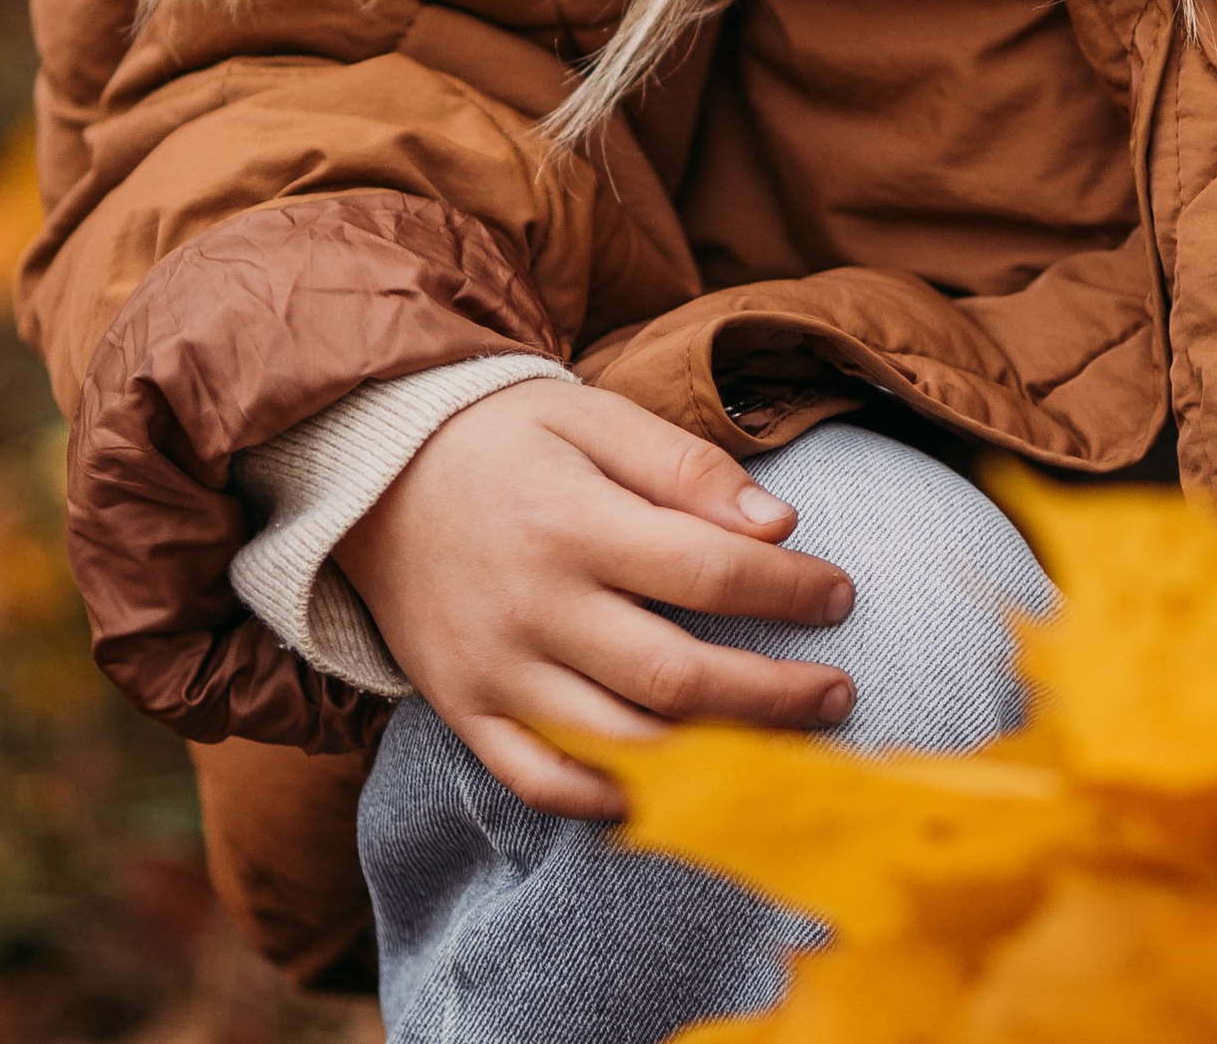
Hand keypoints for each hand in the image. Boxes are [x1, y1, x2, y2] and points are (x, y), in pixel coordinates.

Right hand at [333, 377, 855, 816]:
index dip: (789, 591)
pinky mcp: (465, 710)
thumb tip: (779, 525)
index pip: (709, 572)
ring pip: (623, 744)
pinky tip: (671, 792)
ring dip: (717, 758)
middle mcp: (536, 606)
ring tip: (783, 748)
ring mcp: (497, 669)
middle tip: (840, 694)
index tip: (840, 594)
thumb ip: (686, 468)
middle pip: (679, 676)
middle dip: (776, 696)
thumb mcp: (595, 417)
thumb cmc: (508, 437)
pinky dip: (609, 801)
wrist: (375, 473)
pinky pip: (542, 782)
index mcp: (576, 521)